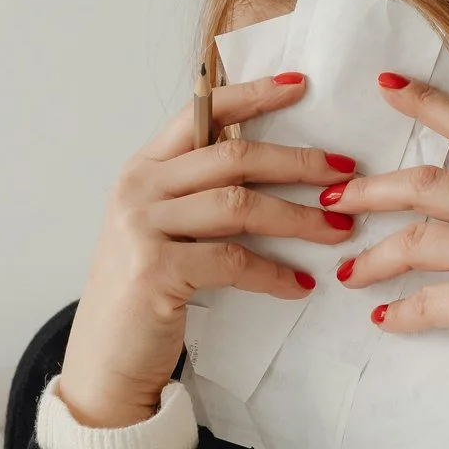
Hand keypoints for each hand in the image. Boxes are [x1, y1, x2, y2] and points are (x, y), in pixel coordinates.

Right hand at [58, 73, 361, 426]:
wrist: (105, 362)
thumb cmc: (145, 295)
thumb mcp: (163, 231)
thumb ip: (198, 195)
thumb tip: (274, 168)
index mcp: (142, 169)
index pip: (199, 113)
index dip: (251, 95)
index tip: (299, 85)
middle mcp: (138, 189)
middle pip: (231, 157)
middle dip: (296, 162)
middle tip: (344, 172)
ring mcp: (142, 227)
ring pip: (239, 205)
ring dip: (298, 217)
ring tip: (338, 230)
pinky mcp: (156, 270)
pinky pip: (233, 260)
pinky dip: (274, 273)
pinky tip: (301, 284)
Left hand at [329, 74, 448, 448]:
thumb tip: (434, 210)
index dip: (428, 103)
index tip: (387, 86)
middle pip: (426, 183)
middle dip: (369, 190)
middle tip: (333, 201)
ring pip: (413, 240)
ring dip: (371, 258)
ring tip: (348, 272)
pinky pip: (422, 300)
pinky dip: (396, 312)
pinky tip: (382, 317)